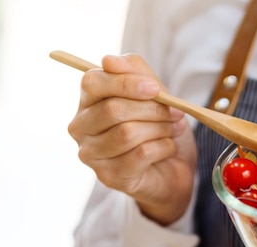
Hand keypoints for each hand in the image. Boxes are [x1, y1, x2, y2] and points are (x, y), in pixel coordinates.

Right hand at [68, 54, 196, 224]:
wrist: (172, 168)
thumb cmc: (158, 127)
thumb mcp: (153, 93)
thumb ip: (134, 71)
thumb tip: (108, 60)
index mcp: (87, 101)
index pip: (93, 82)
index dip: (126, 83)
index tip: (155, 88)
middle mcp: (81, 128)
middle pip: (113, 110)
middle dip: (152, 110)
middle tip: (176, 112)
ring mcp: (91, 155)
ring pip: (127, 133)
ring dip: (160, 129)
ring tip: (175, 128)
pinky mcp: (109, 176)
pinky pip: (139, 155)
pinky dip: (162, 147)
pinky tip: (168, 147)